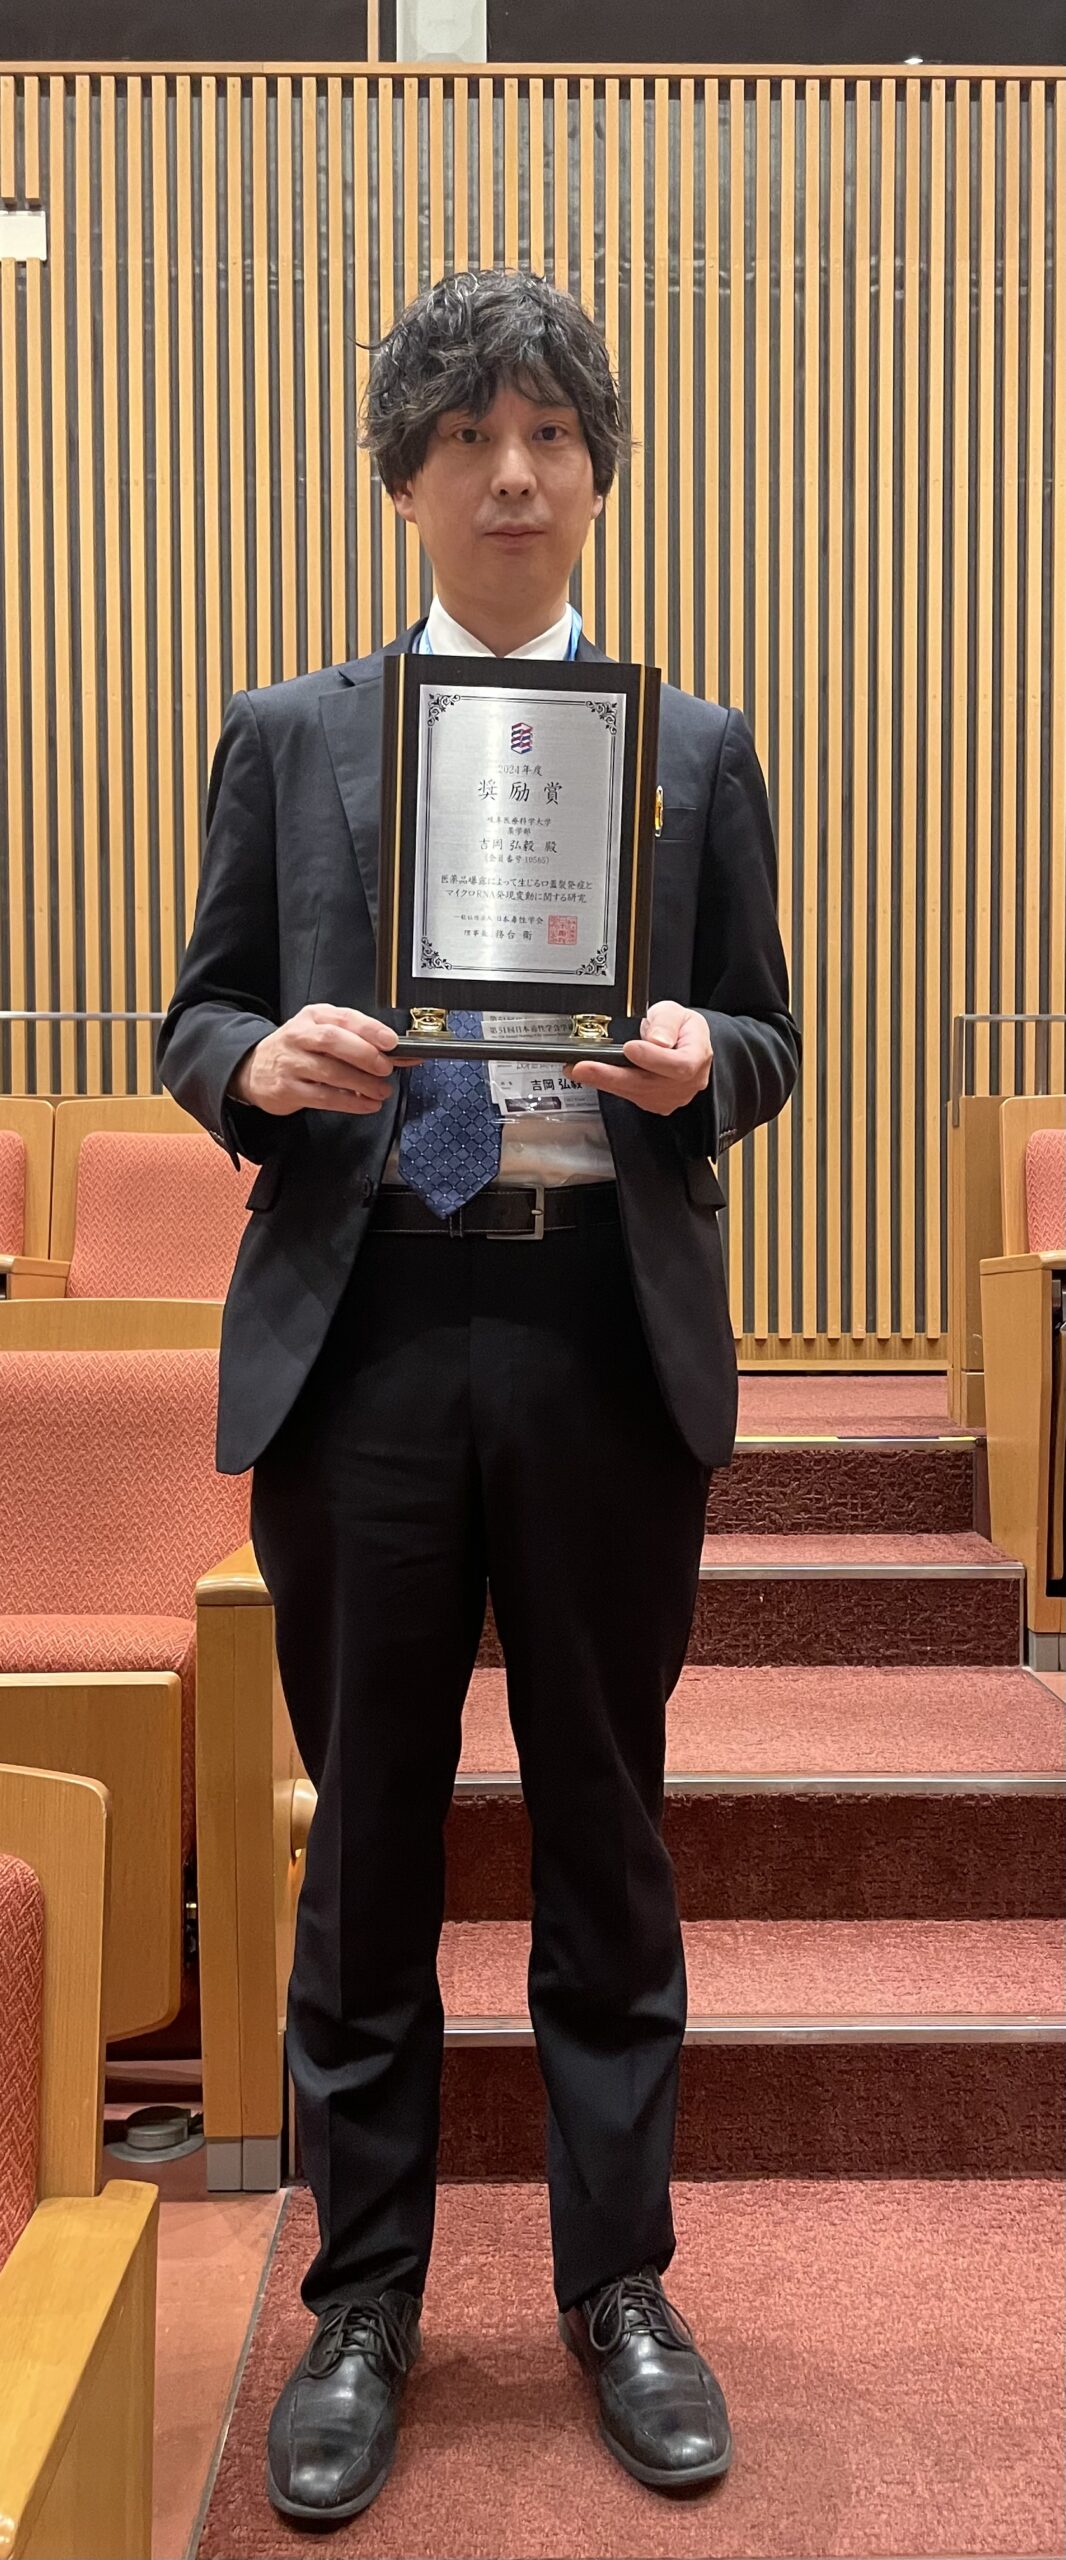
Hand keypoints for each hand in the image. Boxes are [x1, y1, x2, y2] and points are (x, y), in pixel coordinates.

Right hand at [230, 1005, 411, 1116]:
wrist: (256, 1069)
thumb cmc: (299, 1050)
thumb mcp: (323, 1033)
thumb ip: (358, 1039)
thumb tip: (400, 1053)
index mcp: (314, 1016)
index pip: (344, 1018)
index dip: (370, 1029)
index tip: (391, 1042)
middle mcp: (300, 1036)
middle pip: (332, 1040)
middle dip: (364, 1054)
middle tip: (386, 1068)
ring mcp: (292, 1063)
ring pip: (330, 1072)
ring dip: (361, 1083)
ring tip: (382, 1090)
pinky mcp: (288, 1089)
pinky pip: (324, 1097)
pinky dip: (350, 1103)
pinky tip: (366, 1104)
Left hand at [567, 1001, 712, 1114]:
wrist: (681, 1041)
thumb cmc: (679, 1027)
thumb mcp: (674, 1011)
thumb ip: (666, 1022)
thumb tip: (657, 1040)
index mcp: (698, 1056)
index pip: (679, 1065)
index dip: (653, 1059)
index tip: (630, 1048)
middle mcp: (687, 1083)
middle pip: (649, 1084)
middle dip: (611, 1075)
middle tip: (582, 1067)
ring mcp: (670, 1096)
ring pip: (635, 1092)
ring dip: (603, 1081)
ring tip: (576, 1069)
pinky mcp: (653, 1103)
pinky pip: (629, 1096)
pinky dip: (608, 1085)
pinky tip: (589, 1075)